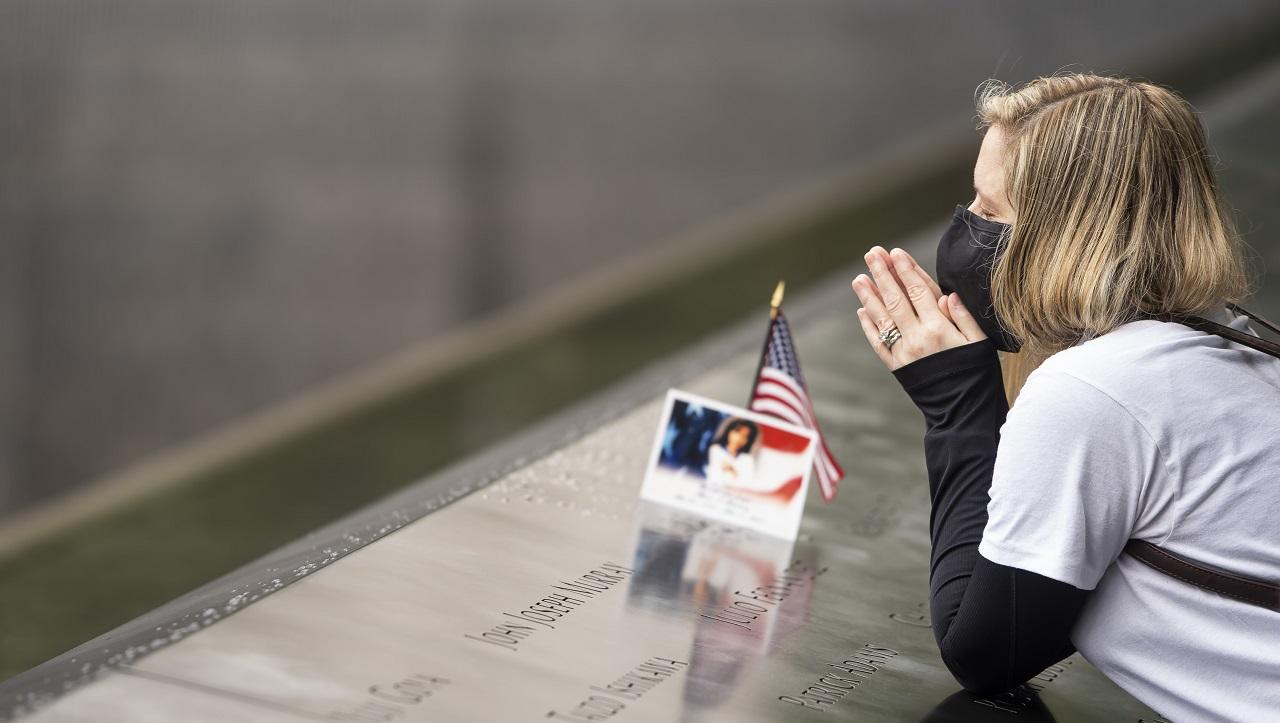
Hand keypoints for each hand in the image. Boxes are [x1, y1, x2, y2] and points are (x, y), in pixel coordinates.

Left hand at [851, 246, 986, 370]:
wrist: (964, 412)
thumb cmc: (977, 375)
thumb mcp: (980, 343)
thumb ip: (964, 317)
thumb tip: (947, 295)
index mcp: (940, 329)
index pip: (919, 292)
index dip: (906, 270)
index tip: (895, 252)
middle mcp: (917, 339)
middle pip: (896, 300)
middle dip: (882, 274)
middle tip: (871, 254)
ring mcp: (904, 354)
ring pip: (882, 319)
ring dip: (868, 297)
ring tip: (858, 278)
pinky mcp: (896, 368)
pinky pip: (878, 344)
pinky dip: (869, 327)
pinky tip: (862, 311)